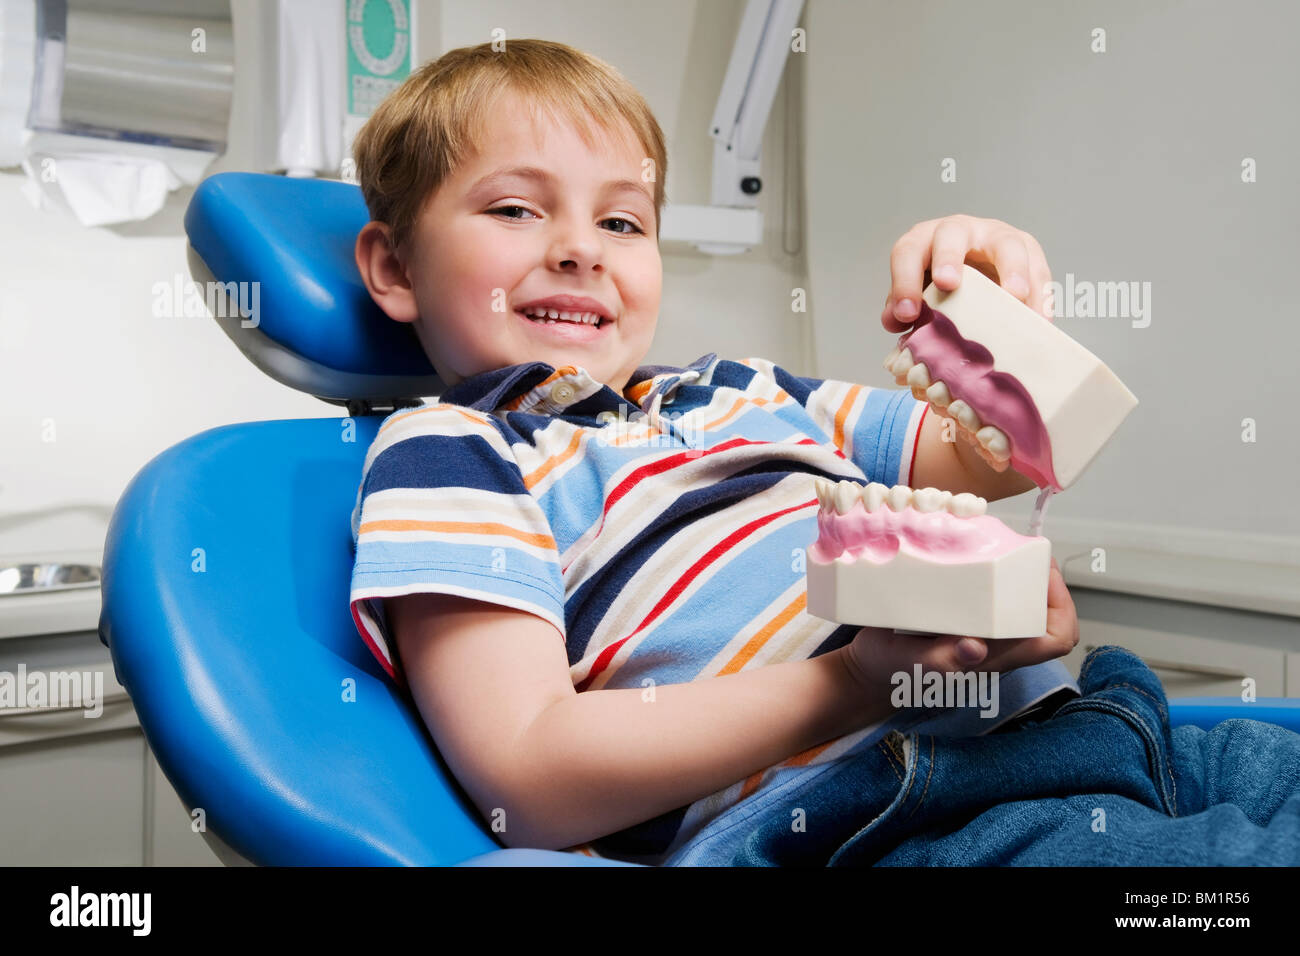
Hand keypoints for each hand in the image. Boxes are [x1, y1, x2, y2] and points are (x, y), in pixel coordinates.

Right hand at [842, 557, 1078, 694]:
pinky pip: (995, 596)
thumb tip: (976, 649)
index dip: (1061, 606)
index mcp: (995, 657)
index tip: (1042, 575)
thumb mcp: (911, 664)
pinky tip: (976, 553)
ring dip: (1021, 575)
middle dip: (1041, 580)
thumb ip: (943, 660)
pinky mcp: (965, 617)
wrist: (867, 667)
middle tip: (1022, 549)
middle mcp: (998, 643)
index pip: (1055, 638)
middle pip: (1045, 614)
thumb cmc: (890, 669)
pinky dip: (994, 573)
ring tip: (1002, 546)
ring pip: (1022, 603)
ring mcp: (983, 630)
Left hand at [882, 214, 1054, 332]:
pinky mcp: (1028, 250)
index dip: (904, 281)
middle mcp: (960, 231)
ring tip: (1015, 297)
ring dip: (1012, 270)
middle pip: (952, 234)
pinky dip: (1040, 293)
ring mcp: (996, 237)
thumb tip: (894, 321)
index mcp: (925, 241)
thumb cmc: (941, 285)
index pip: (908, 253)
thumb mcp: (919, 292)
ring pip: (1006, 244)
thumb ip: (904, 306)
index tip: (906, 314)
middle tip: (948, 284)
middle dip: (948, 258)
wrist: (977, 270)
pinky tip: (1040, 319)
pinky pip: (1037, 267)